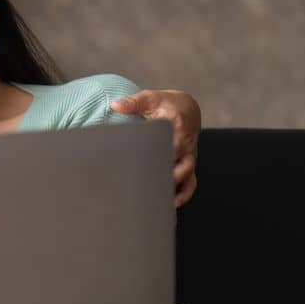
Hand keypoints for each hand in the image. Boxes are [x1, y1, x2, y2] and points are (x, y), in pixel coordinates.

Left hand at [110, 89, 200, 208]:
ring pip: (186, 177)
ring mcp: (188, 157)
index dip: (157, 157)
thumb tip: (115, 105)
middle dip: (164, 177)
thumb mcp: (150, 98)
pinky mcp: (187, 165)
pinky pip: (190, 183)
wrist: (186, 108)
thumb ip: (133, 102)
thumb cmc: (166, 104)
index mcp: (177, 128)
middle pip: (178, 165)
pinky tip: (170, 205)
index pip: (168, 145)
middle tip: (146, 189)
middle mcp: (186, 145)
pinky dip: (182, 195)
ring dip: (175, 191)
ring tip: (158, 203)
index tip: (143, 167)